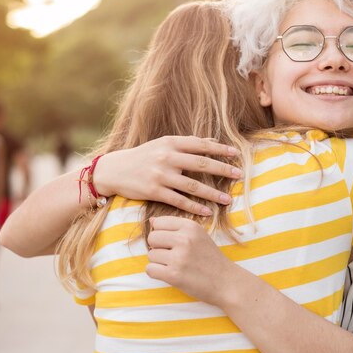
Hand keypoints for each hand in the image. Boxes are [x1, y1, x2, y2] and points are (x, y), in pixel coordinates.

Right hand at [92, 136, 240, 215]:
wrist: (113, 170)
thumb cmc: (142, 157)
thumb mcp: (162, 145)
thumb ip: (185, 144)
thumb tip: (211, 141)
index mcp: (170, 143)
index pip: (200, 144)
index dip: (219, 149)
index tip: (235, 154)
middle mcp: (167, 157)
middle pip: (201, 163)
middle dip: (222, 170)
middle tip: (239, 175)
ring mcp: (161, 175)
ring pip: (193, 185)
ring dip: (212, 193)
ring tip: (227, 200)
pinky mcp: (154, 191)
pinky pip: (179, 201)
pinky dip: (195, 207)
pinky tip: (207, 211)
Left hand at [146, 216, 236, 305]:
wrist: (226, 282)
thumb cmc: (210, 259)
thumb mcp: (198, 236)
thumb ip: (176, 227)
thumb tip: (151, 220)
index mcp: (191, 227)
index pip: (159, 222)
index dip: (162, 233)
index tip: (172, 243)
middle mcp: (185, 239)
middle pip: (152, 237)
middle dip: (157, 247)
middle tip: (172, 255)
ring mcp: (179, 257)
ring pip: (150, 255)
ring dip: (158, 262)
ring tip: (175, 266)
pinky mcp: (174, 275)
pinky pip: (150, 270)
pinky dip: (156, 273)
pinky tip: (170, 274)